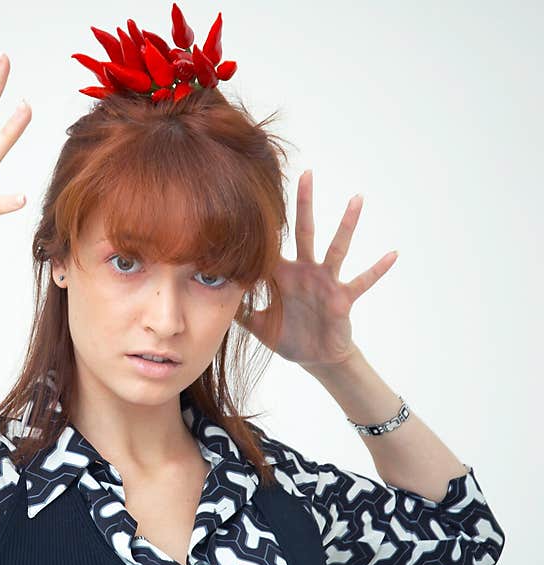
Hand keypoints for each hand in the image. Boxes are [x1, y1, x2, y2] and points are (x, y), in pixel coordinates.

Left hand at [240, 170, 397, 371]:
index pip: (271, 244)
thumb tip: (206, 298)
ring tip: (356, 199)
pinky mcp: (342, 298)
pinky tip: (392, 254)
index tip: (254, 196)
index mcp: (283, 275)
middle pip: (304, 231)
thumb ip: (235, 309)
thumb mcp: (256, 324)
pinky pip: (362, 281)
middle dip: (305, 204)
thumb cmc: (289, 337)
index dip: (263, 226)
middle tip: (307, 173)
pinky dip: (377, 269)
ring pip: (336, 248)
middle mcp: (305, 271)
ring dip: (346, 225)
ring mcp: (326, 282)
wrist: (317, 358)